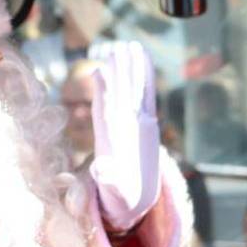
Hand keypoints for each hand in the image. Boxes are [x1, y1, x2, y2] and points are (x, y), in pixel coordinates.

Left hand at [89, 42, 161, 231]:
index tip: (101, 71)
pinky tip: (144, 59)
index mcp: (109, 139)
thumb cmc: (119, 199)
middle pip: (119, 93)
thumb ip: (108, 179)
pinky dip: (146, 77)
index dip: (104, 92)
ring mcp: (132, 122)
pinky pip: (146, 95)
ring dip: (131, 68)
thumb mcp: (114, 191)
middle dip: (119, 71)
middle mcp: (119, 126)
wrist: (132, 201)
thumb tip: (100, 170)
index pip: (105, 111)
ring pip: (132, 89)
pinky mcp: (146, 123)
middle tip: (118, 47)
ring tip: (130, 45)